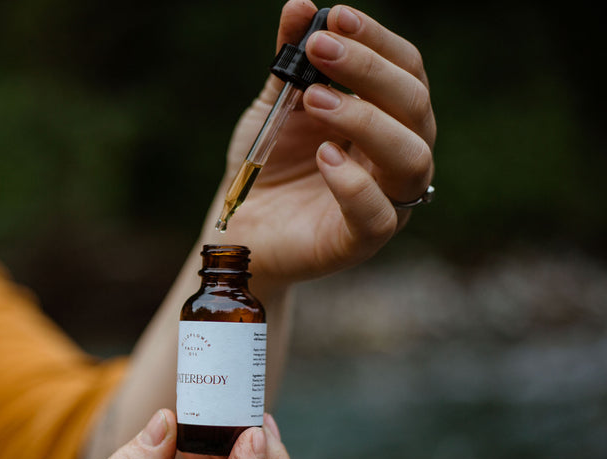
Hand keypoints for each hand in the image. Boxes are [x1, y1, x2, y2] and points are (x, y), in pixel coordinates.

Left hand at [211, 1, 435, 288]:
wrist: (239, 228)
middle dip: (369, 70)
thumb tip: (299, 5)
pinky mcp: (360, 242)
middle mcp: (396, 157)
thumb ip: (291, 63)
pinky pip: (377, 215)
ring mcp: (386, 201)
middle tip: (320, 49)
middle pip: (414, 106)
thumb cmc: (267, 166)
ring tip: (314, 100)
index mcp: (387, 119)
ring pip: (411, 157)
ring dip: (366, 119)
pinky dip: (353, 183)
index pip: (405, 70)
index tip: (337, 18)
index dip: (377, 41)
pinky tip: (323, 156)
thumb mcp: (275, 107)